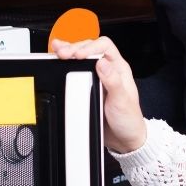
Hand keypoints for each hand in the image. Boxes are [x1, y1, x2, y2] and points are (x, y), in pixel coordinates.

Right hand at [51, 37, 146, 152]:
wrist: (124, 139)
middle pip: (90, 48)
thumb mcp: (122, 101)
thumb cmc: (128, 120)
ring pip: (81, 57)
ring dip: (68, 51)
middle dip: (75, 48)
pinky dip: (66, 63)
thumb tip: (102, 63)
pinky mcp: (88, 86)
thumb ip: (113, 81)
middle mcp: (108, 69)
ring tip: (56, 50)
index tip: (79, 55)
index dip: (90, 47)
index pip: (105, 46)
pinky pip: (76, 70)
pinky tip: (58, 59)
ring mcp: (97, 77)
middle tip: (62, 54)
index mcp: (119, 68)